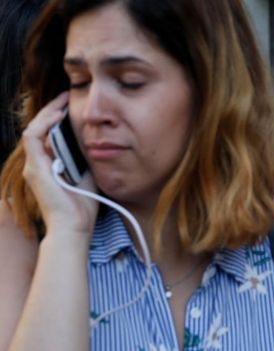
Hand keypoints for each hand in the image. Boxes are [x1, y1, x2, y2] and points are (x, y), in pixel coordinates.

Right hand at [21, 92, 97, 238]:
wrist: (75, 226)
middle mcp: (37, 164)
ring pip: (34, 129)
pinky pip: (33, 137)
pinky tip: (59, 115)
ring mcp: (34, 165)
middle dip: (52, 110)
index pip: (48, 135)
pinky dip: (45, 123)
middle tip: (67, 96)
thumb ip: (85, 158)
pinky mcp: (34, 167)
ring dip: (48, 112)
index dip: (57, 118)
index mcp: (49, 166)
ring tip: (63, 100)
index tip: (72, 105)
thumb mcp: (87, 174)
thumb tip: (95, 141)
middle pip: (40, 129)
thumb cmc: (83, 206)